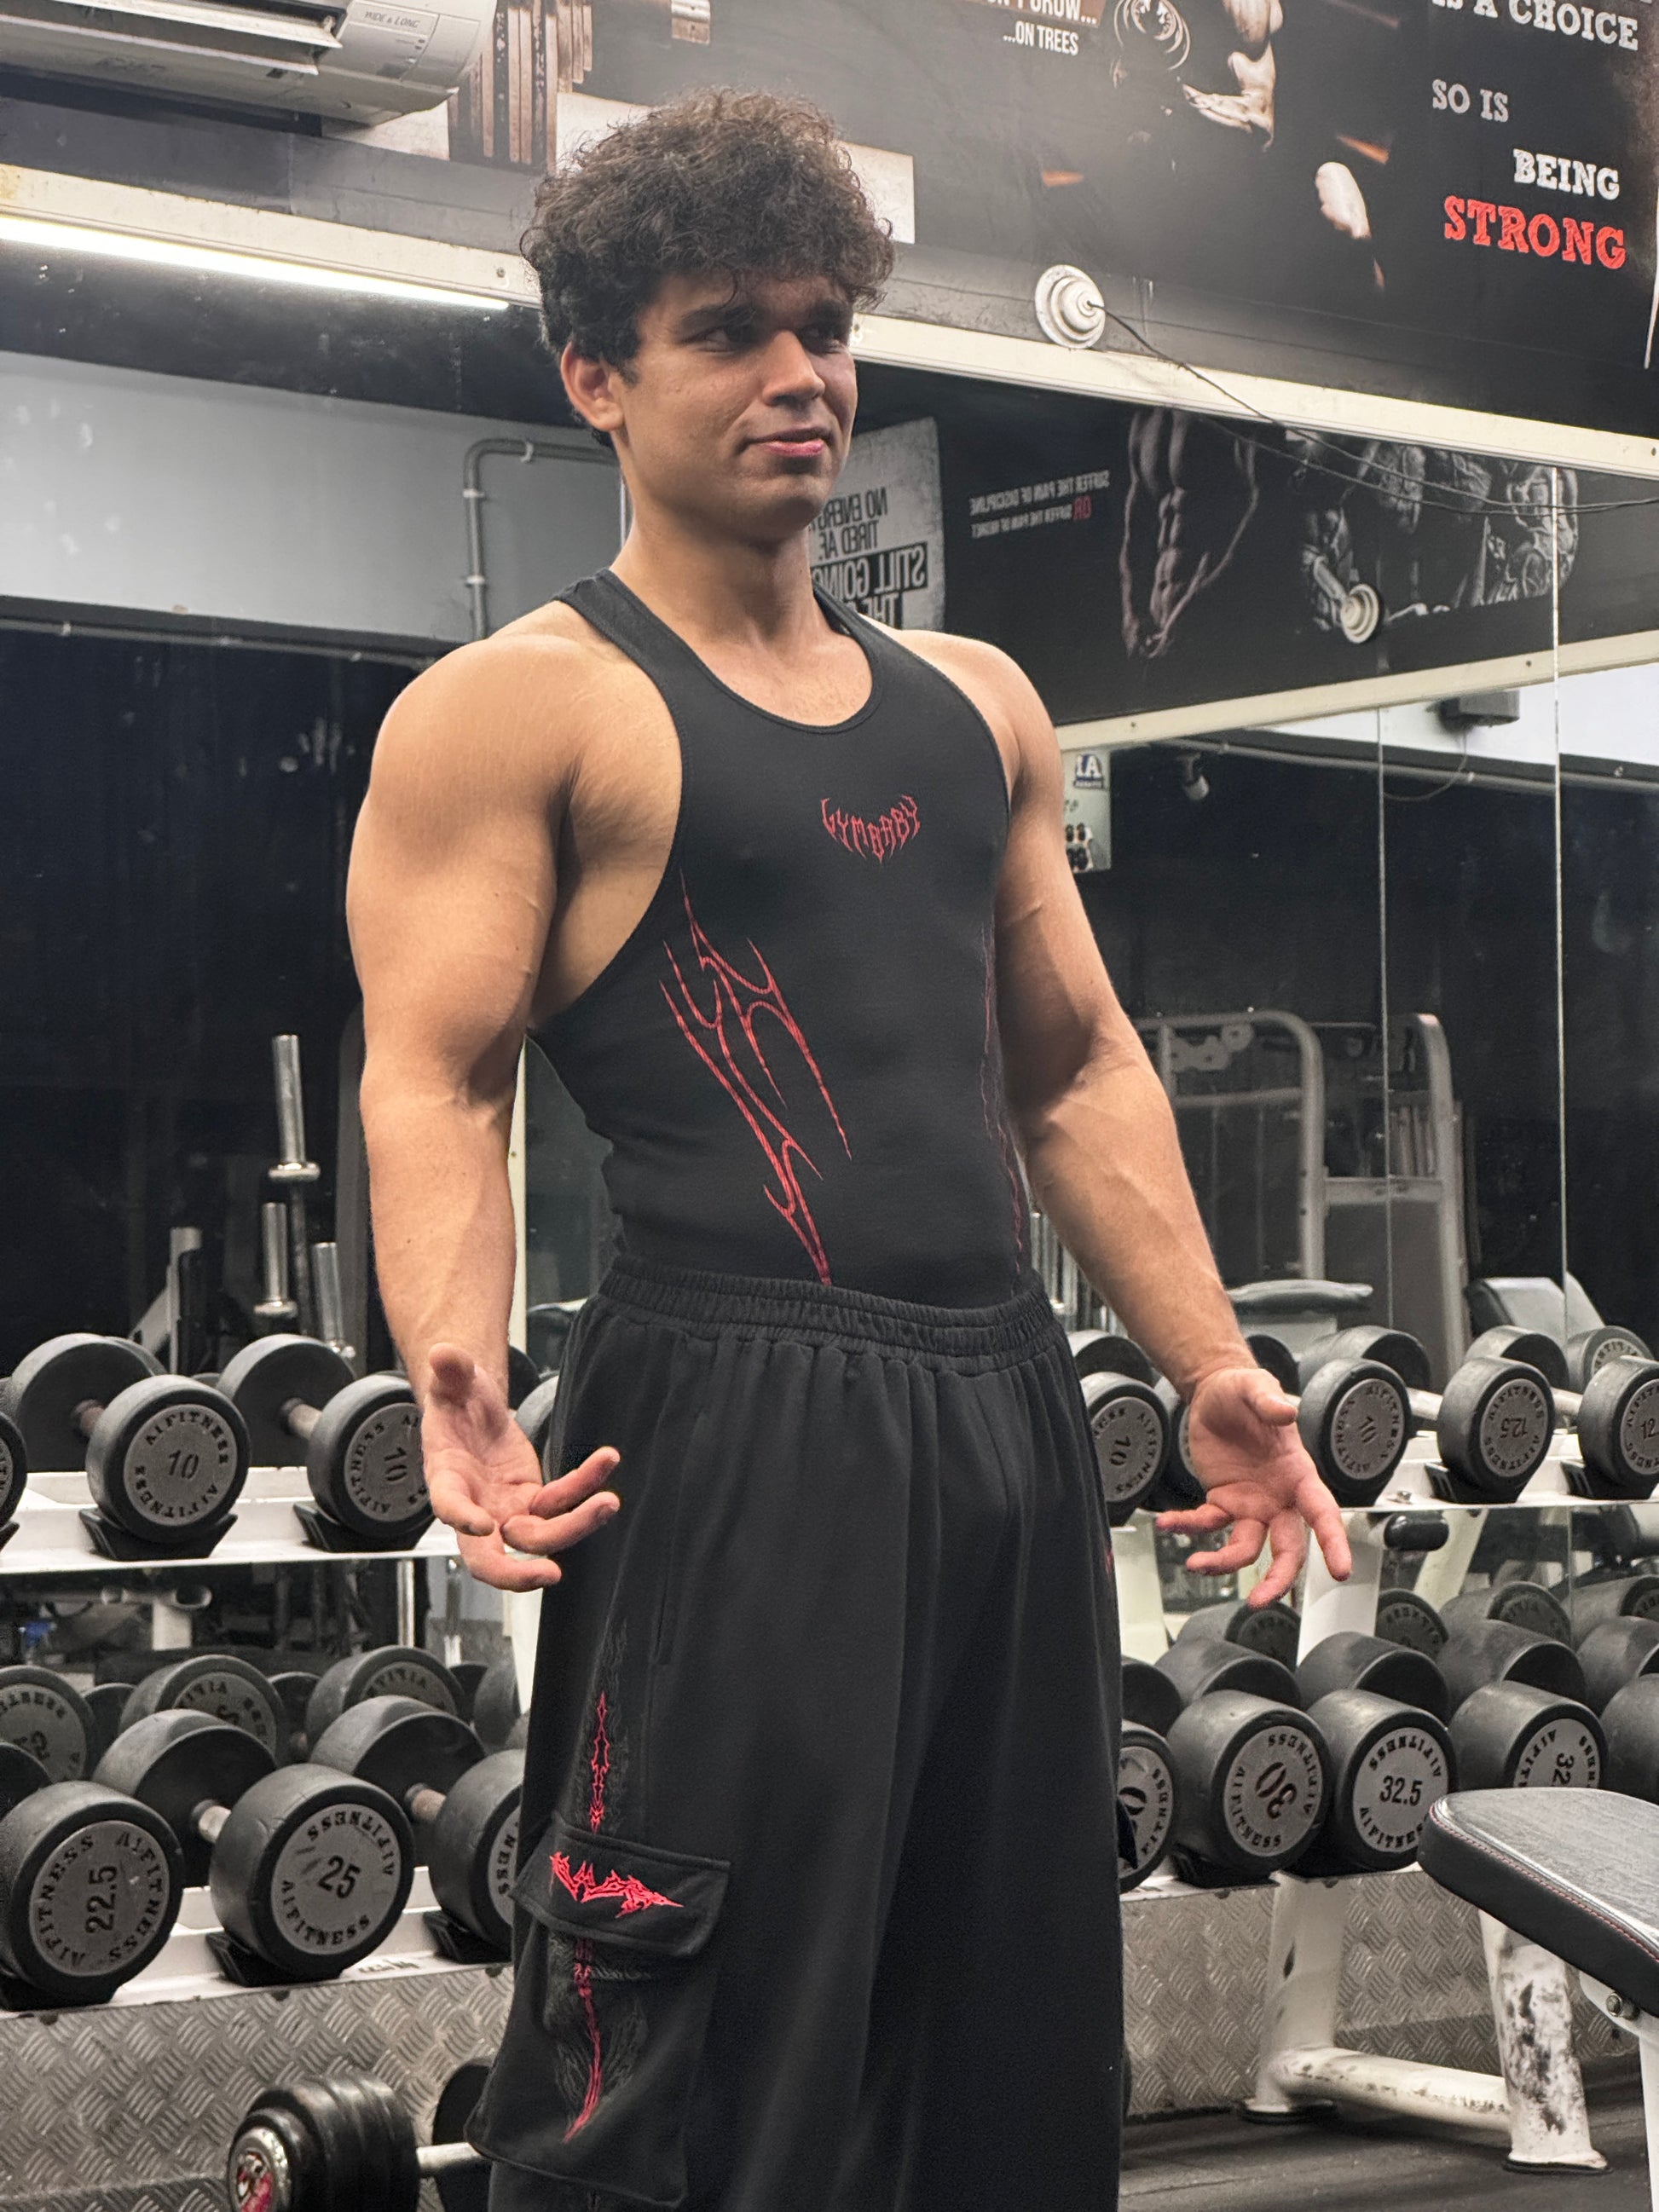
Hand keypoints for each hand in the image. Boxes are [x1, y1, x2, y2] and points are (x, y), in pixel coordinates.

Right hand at [422, 1343, 620, 1591]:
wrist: (472, 1412)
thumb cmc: (455, 1404)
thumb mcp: (450, 1381)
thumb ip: (449, 1370)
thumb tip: (443, 1352)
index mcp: (447, 1480)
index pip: (449, 1507)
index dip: (462, 1520)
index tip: (482, 1526)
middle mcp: (477, 1507)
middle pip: (491, 1558)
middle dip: (517, 1574)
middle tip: (549, 1574)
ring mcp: (508, 1509)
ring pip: (540, 1536)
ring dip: (576, 1526)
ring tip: (608, 1503)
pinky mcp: (535, 1500)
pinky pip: (564, 1501)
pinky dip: (588, 1485)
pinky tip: (606, 1459)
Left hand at [1155, 1365, 1351, 1606]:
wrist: (1215, 1393)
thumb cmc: (1245, 1391)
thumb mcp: (1257, 1388)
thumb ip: (1270, 1401)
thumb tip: (1286, 1413)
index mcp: (1298, 1474)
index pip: (1322, 1513)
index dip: (1333, 1542)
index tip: (1340, 1570)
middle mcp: (1277, 1497)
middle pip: (1287, 1547)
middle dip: (1278, 1578)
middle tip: (1261, 1600)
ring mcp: (1250, 1503)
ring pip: (1245, 1547)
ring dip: (1222, 1562)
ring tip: (1196, 1565)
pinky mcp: (1221, 1501)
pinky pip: (1206, 1524)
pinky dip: (1187, 1527)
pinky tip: (1168, 1523)